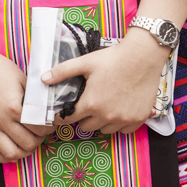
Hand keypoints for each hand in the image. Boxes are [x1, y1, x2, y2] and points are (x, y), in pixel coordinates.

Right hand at [0, 45, 49, 163]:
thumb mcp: (23, 79)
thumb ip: (35, 96)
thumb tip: (49, 108)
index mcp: (14, 107)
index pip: (38, 128)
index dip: (48, 128)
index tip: (50, 124)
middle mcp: (1, 120)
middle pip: (27, 144)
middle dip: (39, 140)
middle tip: (41, 133)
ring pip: (10, 153)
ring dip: (23, 152)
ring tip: (28, 143)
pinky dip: (3, 156)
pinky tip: (12, 150)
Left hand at [42, 28, 167, 133]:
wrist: (142, 56)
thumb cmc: (113, 58)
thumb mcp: (85, 62)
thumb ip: (62, 72)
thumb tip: (43, 79)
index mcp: (91, 103)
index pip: (69, 119)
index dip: (64, 115)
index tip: (64, 112)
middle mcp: (106, 116)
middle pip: (87, 127)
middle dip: (84, 117)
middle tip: (88, 104)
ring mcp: (123, 119)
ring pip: (105, 130)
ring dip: (101, 121)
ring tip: (104, 105)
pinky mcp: (138, 119)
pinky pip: (123, 130)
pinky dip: (119, 123)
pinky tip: (119, 110)